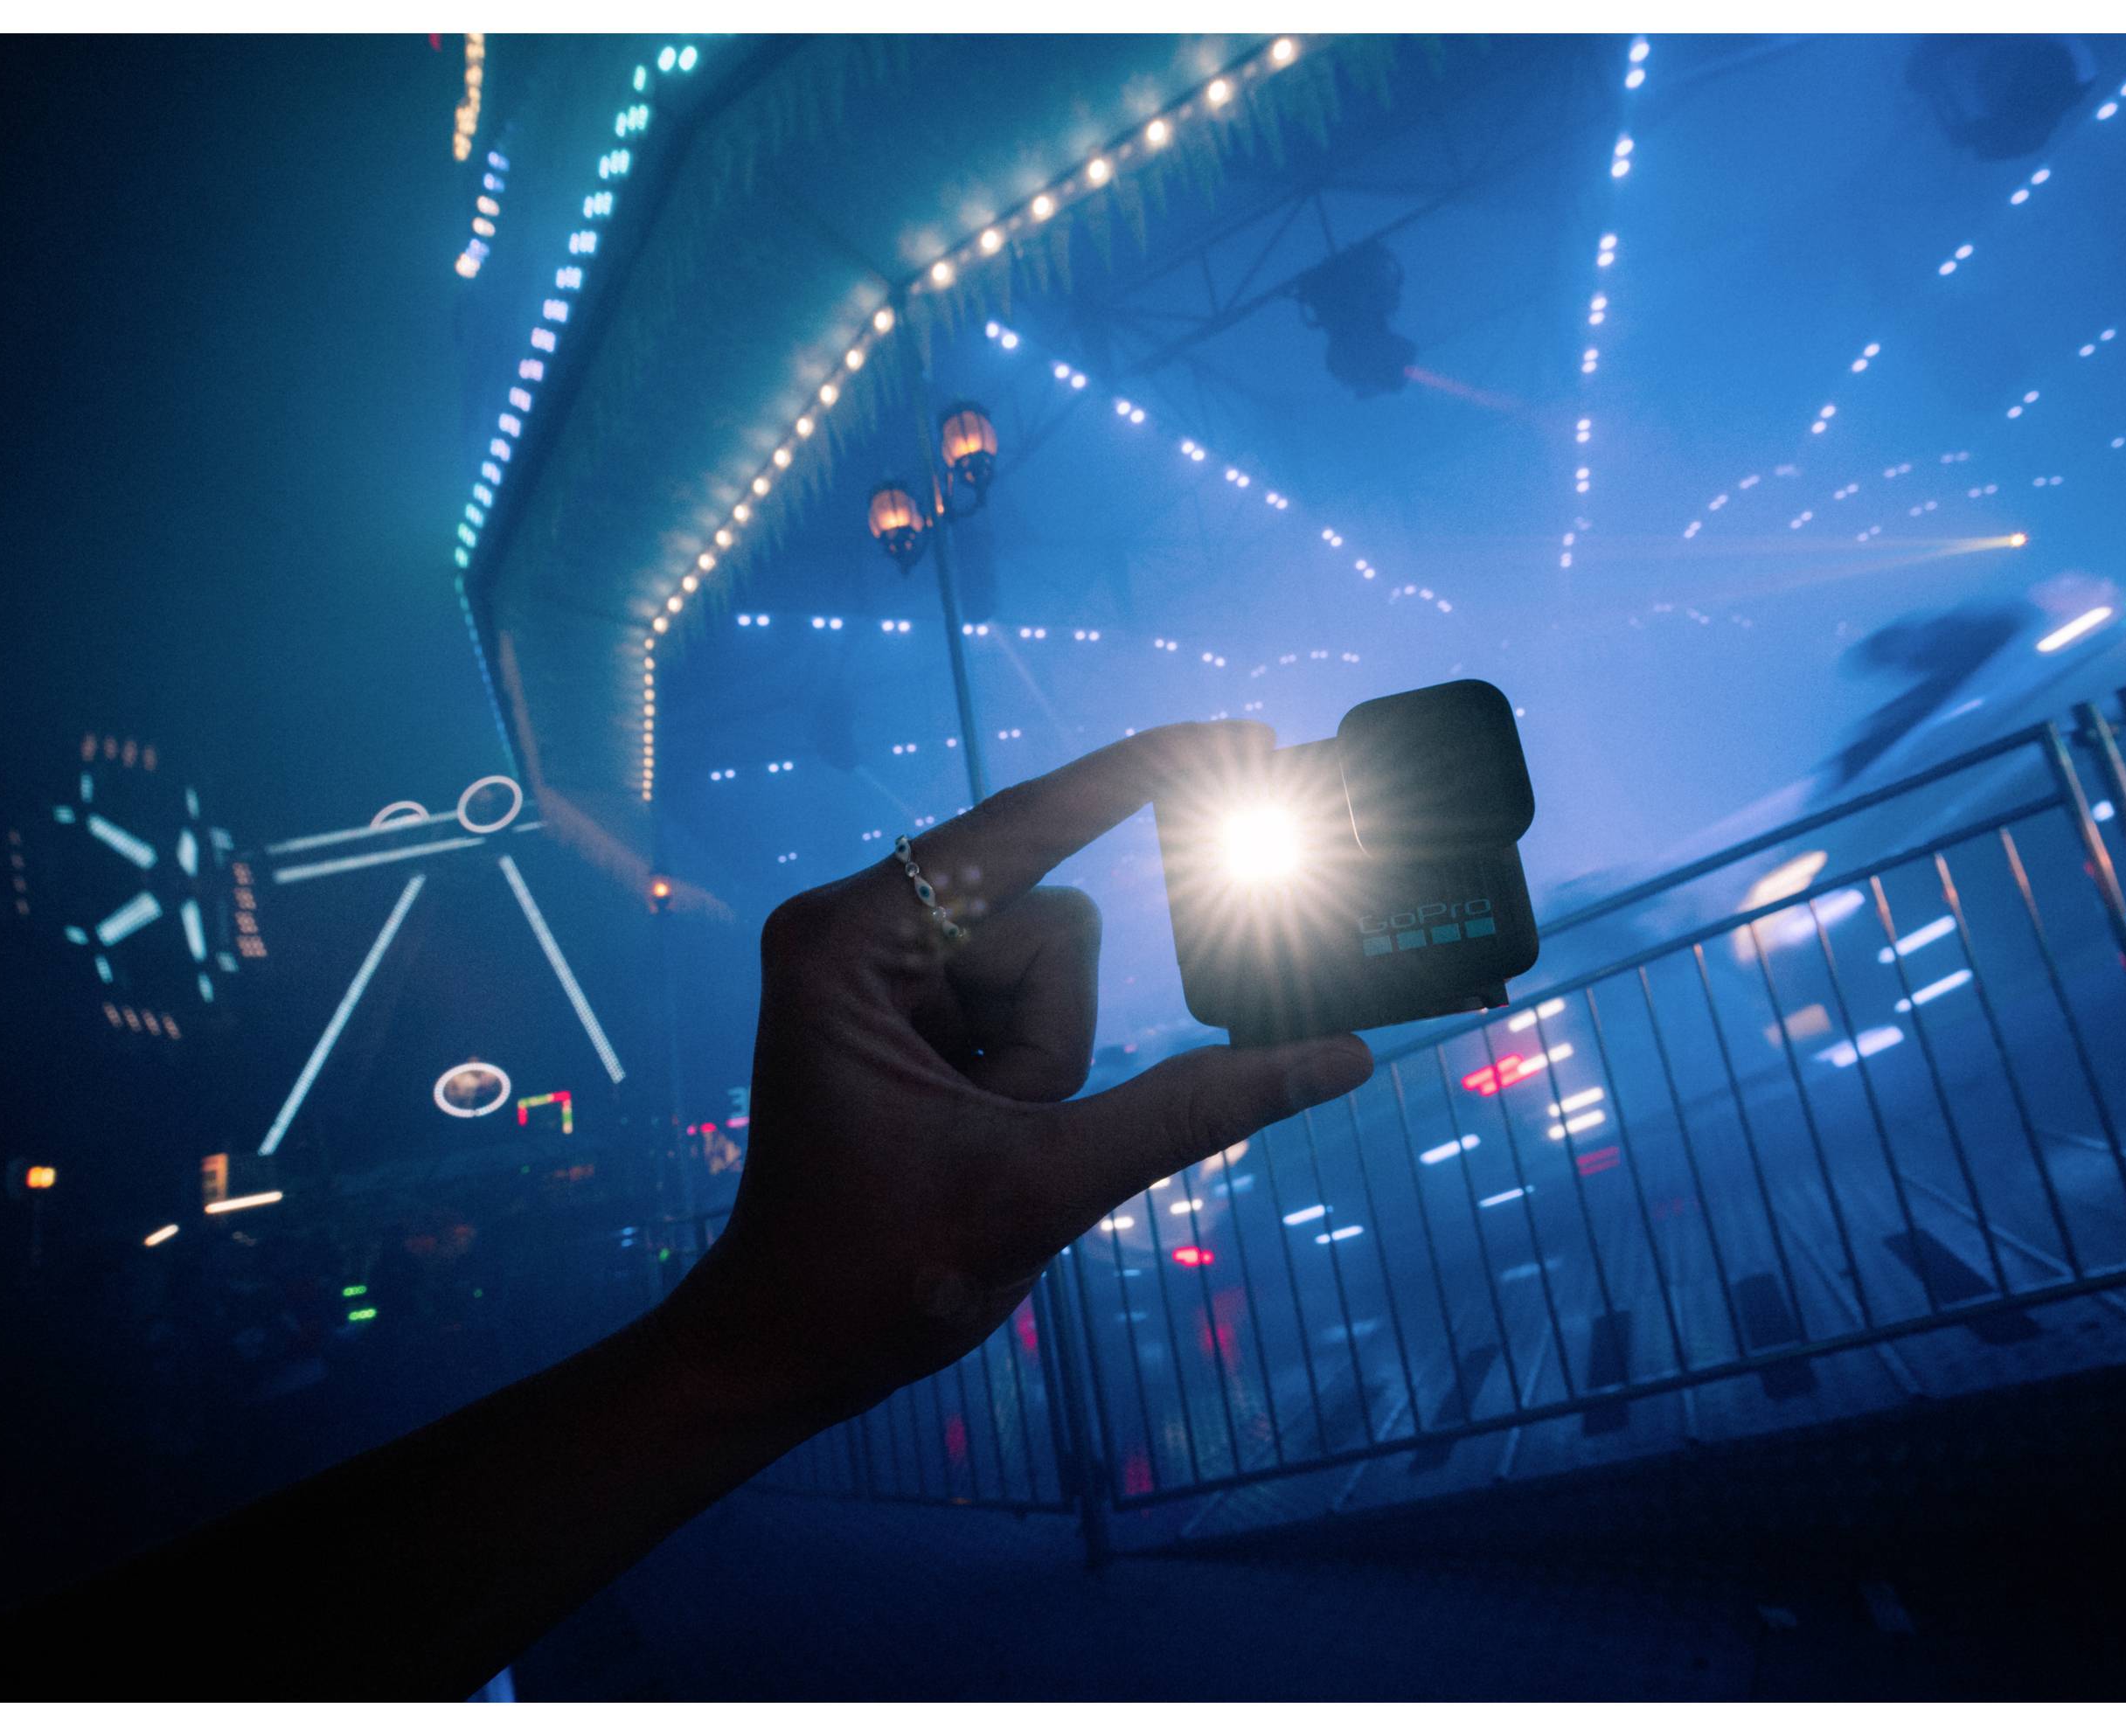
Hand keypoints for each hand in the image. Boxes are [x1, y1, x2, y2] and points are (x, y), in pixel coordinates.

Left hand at [671, 721, 1375, 1424]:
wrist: (786, 1349)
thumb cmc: (873, 1273)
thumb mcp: (1046, 1185)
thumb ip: (1193, 1110)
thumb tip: (1339, 1056)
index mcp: (850, 942)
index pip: (1024, 826)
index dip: (1140, 776)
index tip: (1235, 734)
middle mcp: (855, 928)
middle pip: (1050, 922)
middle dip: (1052, 1041)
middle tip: (991, 1131)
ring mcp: (881, 965)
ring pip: (1051, 968)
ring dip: (1043, 1066)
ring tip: (973, 1141)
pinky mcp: (907, 1003)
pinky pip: (1027, 1001)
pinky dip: (1029, 1069)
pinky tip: (967, 1129)